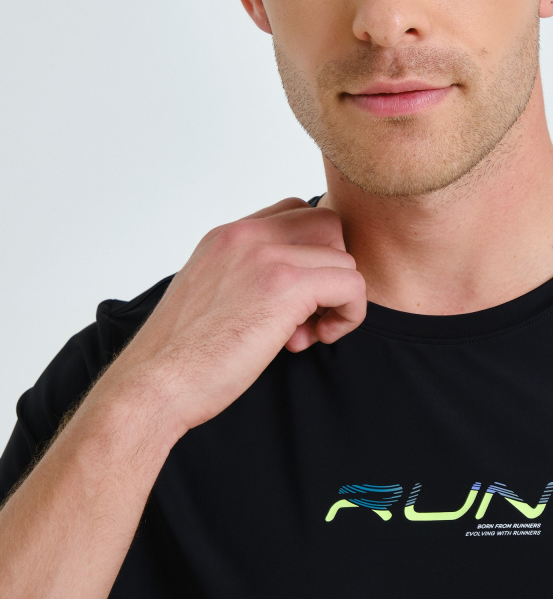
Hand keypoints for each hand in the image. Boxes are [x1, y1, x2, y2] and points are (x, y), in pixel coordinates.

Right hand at [97, 198, 365, 438]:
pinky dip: (349, 314)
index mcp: (226, 236)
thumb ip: (244, 278)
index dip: (308, 254)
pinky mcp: (286, 286)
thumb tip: (288, 293)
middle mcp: (246, 235)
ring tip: (303, 335)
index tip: (291, 299)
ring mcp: (266, 256)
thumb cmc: (179, 357)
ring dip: (337, 298)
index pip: (294, 213)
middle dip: (331, 269)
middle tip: (307, 314)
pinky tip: (315, 340)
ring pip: (343, 256)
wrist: (153, 385)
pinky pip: (352, 284)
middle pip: (327, 224)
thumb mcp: (209, 296)